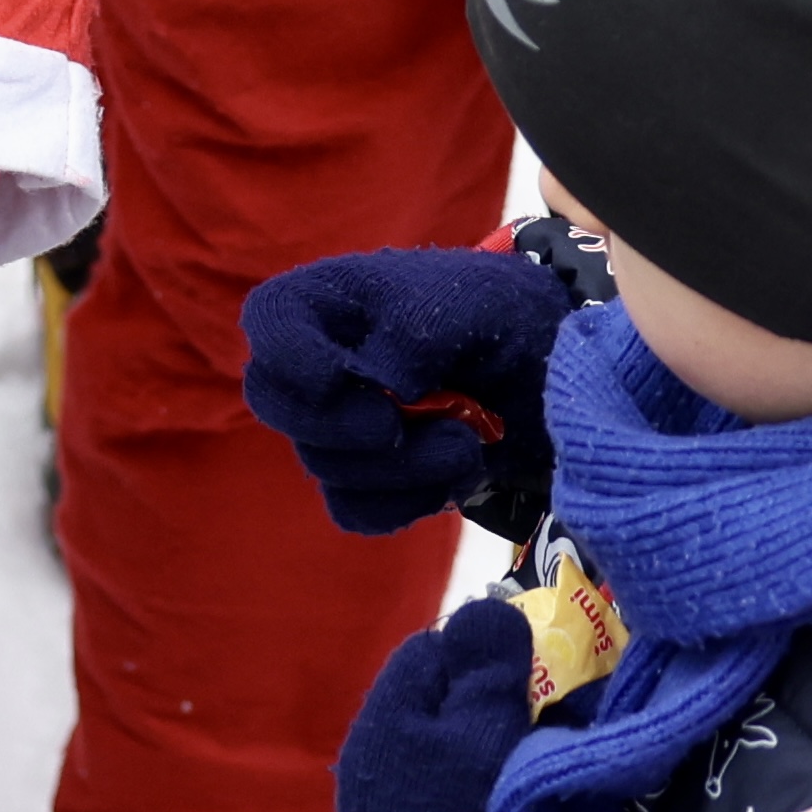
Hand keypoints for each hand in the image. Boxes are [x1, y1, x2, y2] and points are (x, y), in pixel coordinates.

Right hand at [246, 244, 574, 537]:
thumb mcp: (464, 301)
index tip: (342, 375)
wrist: (542, 367)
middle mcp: (317, 364)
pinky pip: (358, 511)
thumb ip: (415, 331)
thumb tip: (383, 385)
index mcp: (326, 301)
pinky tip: (455, 472)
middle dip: (339, 426)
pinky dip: (411, 501)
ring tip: (466, 440)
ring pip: (328, 467)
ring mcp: (338, 426)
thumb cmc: (494, 313)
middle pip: (275, 405)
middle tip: (393, 423)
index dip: (292, 357)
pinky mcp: (368, 479)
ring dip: (405, 465)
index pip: (269, 321)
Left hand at [333, 590, 538, 811]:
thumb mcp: (484, 733)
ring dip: (502, 751)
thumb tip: (485, 606)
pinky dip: (491, 797)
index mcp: (383, 723)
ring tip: (549, 765)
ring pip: (454, 755)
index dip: (492, 650)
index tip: (547, 669)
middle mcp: (374, 764)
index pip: (434, 651)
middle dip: (500, 702)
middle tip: (557, 717)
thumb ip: (485, 666)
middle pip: (445, 705)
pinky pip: (456, 803)